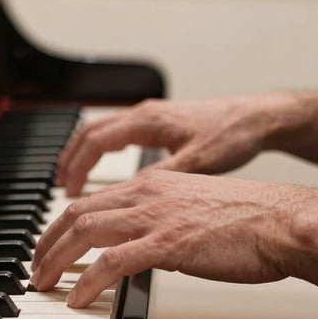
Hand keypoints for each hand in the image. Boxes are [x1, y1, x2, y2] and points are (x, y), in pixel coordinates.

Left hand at [31, 170, 296, 307]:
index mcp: (151, 183)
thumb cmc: (249, 220)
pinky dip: (87, 282)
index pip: (92, 201)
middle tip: (35, 268)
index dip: (61, 225)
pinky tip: (76, 300)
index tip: (50, 246)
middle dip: (46, 242)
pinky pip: (112, 262)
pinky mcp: (168, 243)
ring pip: (84, 232)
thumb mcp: (195, 213)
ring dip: (56, 260)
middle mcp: (146, 193)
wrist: (284, 221)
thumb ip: (164, 224)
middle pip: (76, 213)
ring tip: (42, 284)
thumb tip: (144, 251)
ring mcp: (155, 216)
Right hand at [56, 93, 296, 195]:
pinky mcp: (159, 124)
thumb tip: (133, 203)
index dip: (76, 169)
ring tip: (71, 183)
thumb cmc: (232, 136)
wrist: (258, 117)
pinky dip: (101, 153)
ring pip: (101, 132)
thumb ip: (163, 180)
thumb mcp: (197, 163)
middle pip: (89, 134)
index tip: (67, 193)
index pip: (94, 142)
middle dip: (69, 162)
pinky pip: (117, 135)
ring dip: (82, 156)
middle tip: (59, 191)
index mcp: (147, 121)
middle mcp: (143, 115)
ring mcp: (150, 117)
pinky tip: (104, 171)